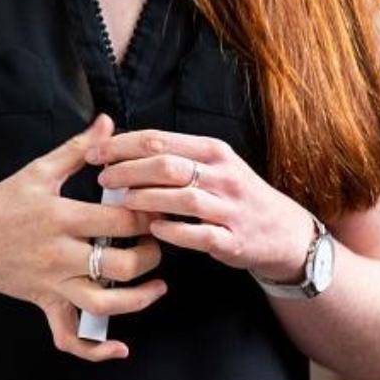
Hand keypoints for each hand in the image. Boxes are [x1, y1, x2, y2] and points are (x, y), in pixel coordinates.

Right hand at [0, 113, 166, 361]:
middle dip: (151, 255)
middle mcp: (58, 255)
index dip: (149, 216)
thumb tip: (108, 122)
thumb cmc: (0, 203)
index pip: (120, 222)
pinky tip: (120, 347)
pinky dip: (96, 350)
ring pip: (105, 305)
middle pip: (121, 265)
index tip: (162, 207)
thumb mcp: (37, 171)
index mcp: (60, 217)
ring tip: (157, 285)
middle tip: (159, 241)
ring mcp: (52, 284)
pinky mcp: (45, 305)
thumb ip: (78, 149)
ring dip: (139, 300)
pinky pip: (70, 338)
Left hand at [86, 129, 314, 281]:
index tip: (95, 152)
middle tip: (103, 178)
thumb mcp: (213, 165)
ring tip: (122, 202)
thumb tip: (121, 147)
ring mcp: (230, 208)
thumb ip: (174, 156)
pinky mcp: (233, 239)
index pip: (159, 140)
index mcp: (212, 151)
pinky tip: (153, 228)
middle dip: (128, 170)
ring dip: (146, 198)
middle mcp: (223, 175)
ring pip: (182, 197)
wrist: (284, 232)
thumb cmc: (235, 195)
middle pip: (167, 165)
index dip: (122, 145)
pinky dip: (173, 231)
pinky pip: (200, 234)